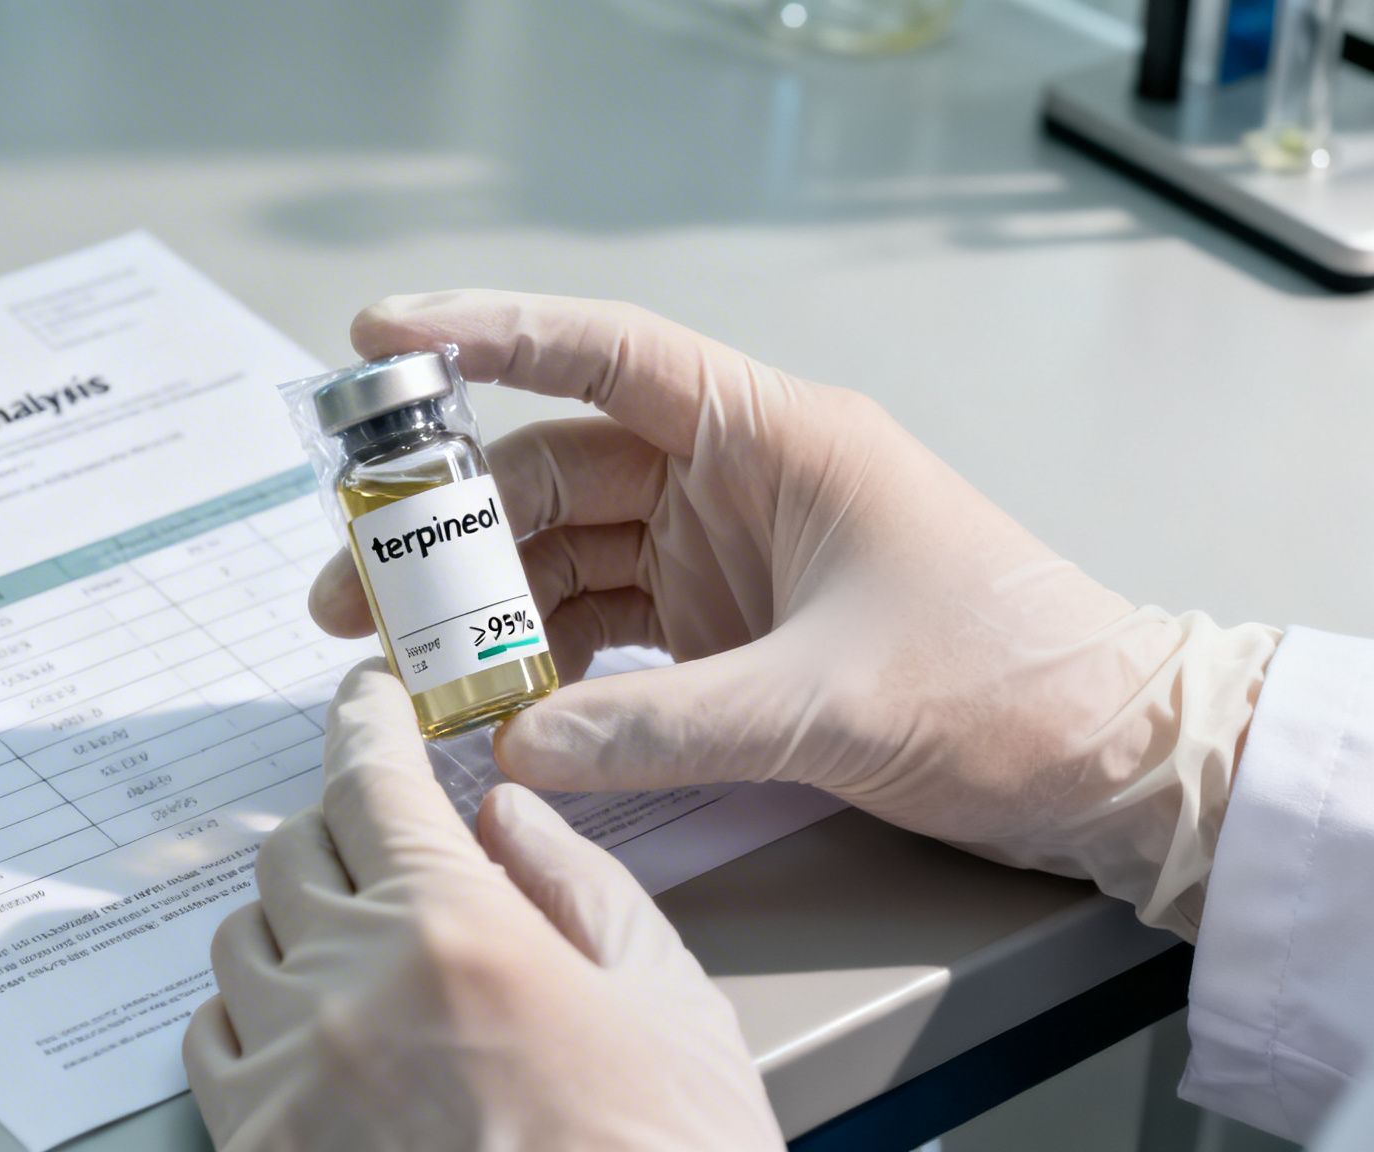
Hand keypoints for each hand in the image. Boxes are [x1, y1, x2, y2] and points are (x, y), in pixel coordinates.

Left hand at [183, 660, 781, 1150]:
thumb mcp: (663, 997)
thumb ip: (572, 880)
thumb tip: (500, 812)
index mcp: (455, 928)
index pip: (369, 776)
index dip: (366, 720)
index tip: (367, 700)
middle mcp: (349, 988)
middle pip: (292, 849)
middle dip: (344, 830)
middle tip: (393, 852)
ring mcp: (291, 1080)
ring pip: (239, 941)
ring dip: (295, 923)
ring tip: (363, 957)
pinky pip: (210, 1044)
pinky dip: (251, 1018)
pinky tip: (317, 1041)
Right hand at [310, 291, 1279, 938]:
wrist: (1109, 759)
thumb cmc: (1011, 684)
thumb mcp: (826, 703)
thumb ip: (659, 729)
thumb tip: (517, 749)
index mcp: (772, 438)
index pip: (605, 354)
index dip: (488, 334)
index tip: (383, 335)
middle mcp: (736, 483)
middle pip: (557, 474)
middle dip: (449, 529)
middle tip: (352, 591)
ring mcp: (725, 559)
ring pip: (569, 558)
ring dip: (482, 607)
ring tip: (395, 662)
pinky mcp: (726, 631)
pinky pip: (606, 629)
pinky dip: (544, 664)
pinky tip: (490, 704)